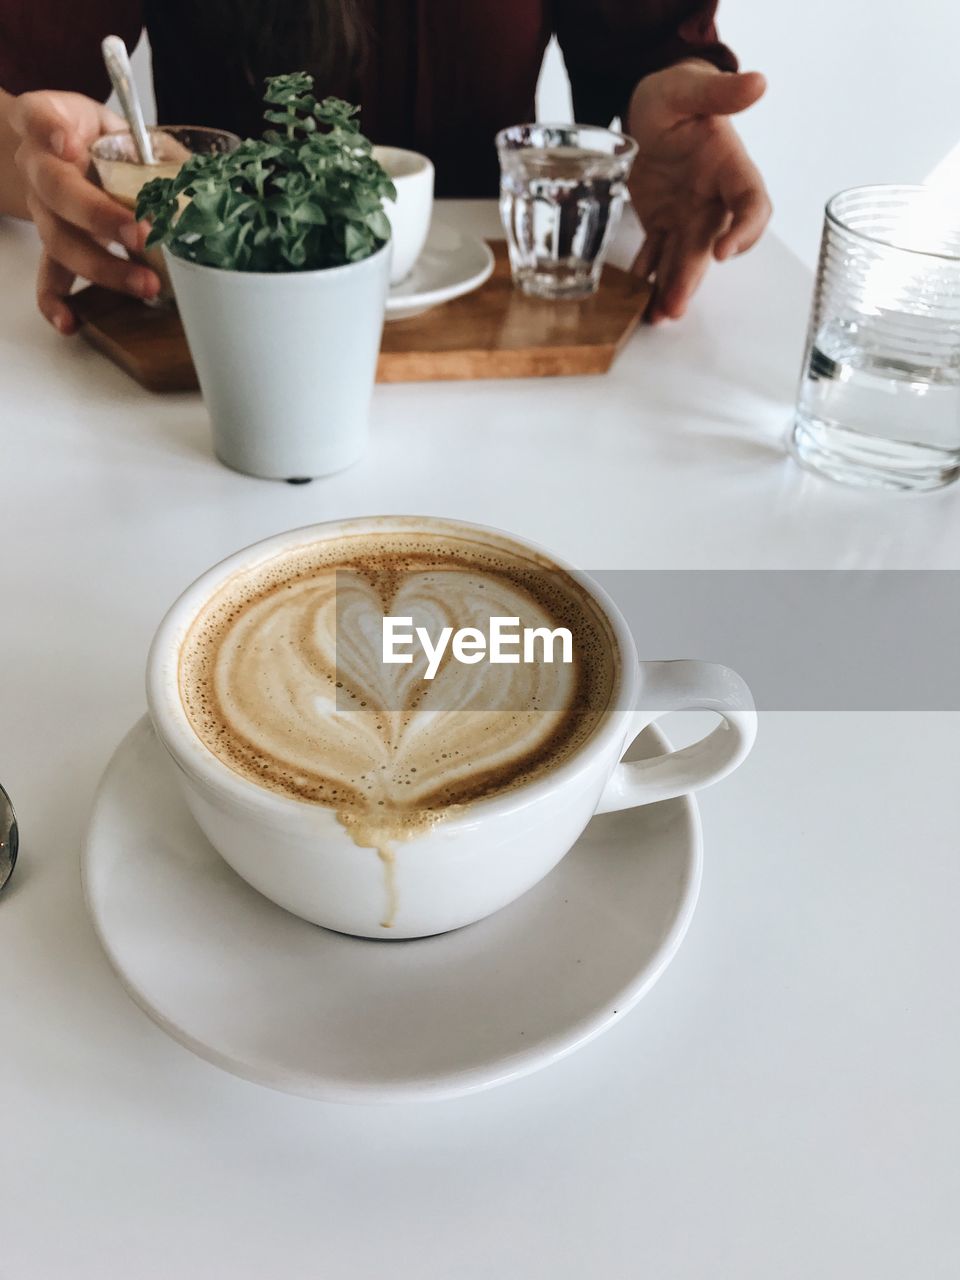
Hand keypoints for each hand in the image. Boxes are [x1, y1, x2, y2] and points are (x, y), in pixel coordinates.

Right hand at [11, 91, 159, 333]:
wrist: (71, 153)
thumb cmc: (108, 141)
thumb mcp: (132, 131)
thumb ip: (159, 151)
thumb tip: (210, 185)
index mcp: (54, 122)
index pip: (38, 116)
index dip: (50, 129)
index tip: (70, 144)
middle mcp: (39, 166)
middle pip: (57, 190)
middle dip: (100, 217)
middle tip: (142, 236)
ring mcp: (43, 208)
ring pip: (60, 239)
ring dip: (103, 267)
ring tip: (146, 284)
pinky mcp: (51, 243)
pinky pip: (48, 275)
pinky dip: (57, 300)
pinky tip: (71, 322)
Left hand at [627, 61, 770, 322]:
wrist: (650, 106)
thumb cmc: (675, 92)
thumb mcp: (690, 86)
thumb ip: (719, 91)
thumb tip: (758, 82)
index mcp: (731, 167)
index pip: (751, 203)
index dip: (744, 229)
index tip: (725, 251)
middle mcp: (714, 199)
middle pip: (710, 244)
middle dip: (694, 275)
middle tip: (677, 304)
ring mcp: (688, 216)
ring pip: (683, 258)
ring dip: (672, 287)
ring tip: (658, 316)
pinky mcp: (662, 224)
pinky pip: (656, 255)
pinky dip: (647, 277)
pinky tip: (635, 300)